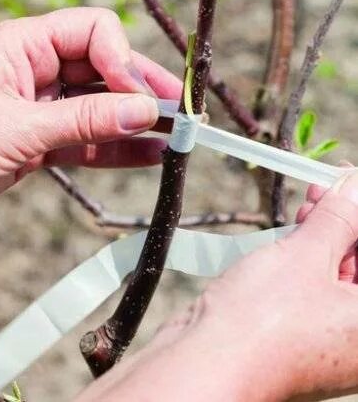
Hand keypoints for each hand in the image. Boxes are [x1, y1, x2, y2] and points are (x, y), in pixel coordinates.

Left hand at [0, 8, 181, 222]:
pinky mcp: (39, 140)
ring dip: (134, 123)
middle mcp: (34, 69)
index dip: (122, 58)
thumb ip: (82, 120)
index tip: (139, 94)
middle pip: (104, 68)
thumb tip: (140, 111)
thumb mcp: (17, 129)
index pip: (93, 31)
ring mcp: (39, 106)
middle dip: (140, 91)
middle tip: (177, 115)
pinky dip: (115, 148)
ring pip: (99, 107)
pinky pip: (87, 139)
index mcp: (22, 45)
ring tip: (174, 140)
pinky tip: (148, 156)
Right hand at [78, 172, 357, 400]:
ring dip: (323, 242)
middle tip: (326, 189)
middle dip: (345, 227)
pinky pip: (313, 299)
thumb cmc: (262, 322)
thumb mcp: (306, 254)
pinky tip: (291, 239)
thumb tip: (355, 186)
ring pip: (337, 283)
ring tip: (306, 206)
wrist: (205, 363)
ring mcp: (330, 348)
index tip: (349, 185)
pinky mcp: (298, 346)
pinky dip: (304, 269)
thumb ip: (338, 217)